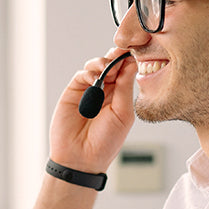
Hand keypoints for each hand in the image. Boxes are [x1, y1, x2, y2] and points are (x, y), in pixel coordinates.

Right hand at [49, 47, 135, 172]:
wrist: (81, 158)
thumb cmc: (105, 142)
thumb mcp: (123, 114)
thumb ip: (124, 88)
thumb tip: (131, 64)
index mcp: (120, 96)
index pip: (126, 71)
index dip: (130, 60)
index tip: (136, 51)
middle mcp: (105, 90)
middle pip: (112, 64)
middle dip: (116, 56)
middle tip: (121, 53)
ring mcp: (88, 90)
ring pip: (96, 66)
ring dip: (103, 62)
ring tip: (107, 68)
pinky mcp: (73, 92)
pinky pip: (81, 75)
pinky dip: (88, 72)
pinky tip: (94, 78)